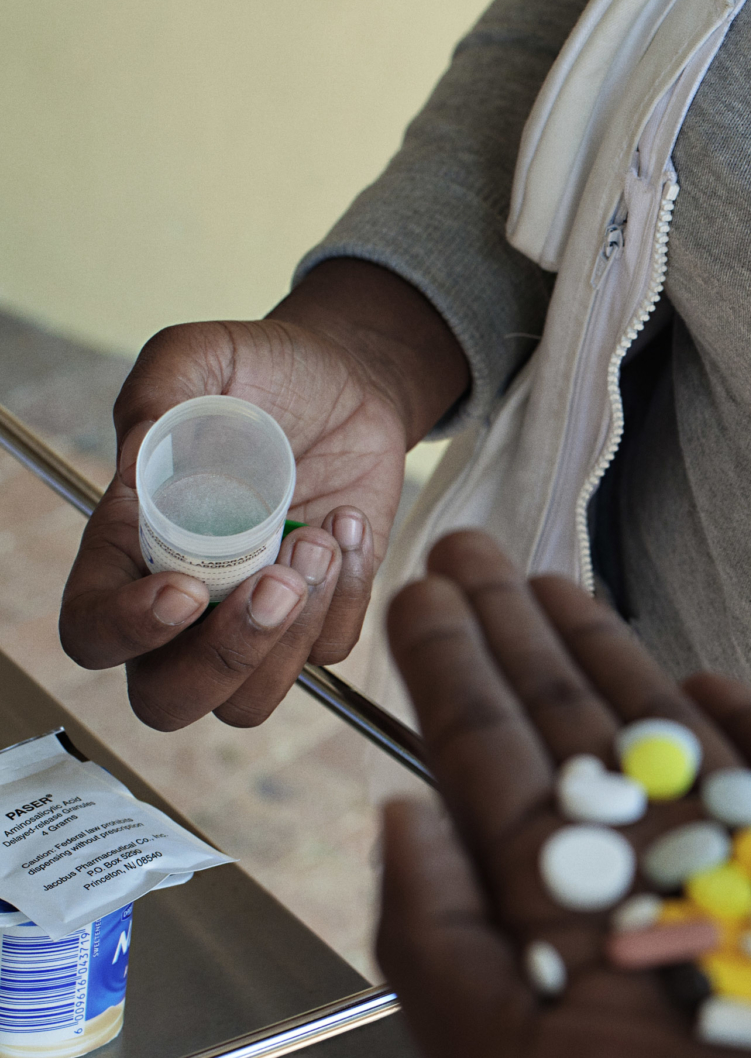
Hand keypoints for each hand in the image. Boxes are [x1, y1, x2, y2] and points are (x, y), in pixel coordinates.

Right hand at [59, 260, 465, 728]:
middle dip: (226, 657)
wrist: (349, 381)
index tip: (183, 589)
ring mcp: (254, 618)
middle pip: (170, 698)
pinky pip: (331, 651)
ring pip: (252, 699)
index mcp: (128, 551)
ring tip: (322, 536)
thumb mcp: (201, 358)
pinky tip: (350, 524)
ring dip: (295, 633)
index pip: (93, 632)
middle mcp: (185, 604)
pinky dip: (350, 595)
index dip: (129, 631)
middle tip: (279, 581)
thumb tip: (138, 463)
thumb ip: (158, 399)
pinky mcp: (321, 616)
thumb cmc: (261, 373)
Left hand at [377, 532, 750, 1057]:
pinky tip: (701, 675)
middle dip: (512, 644)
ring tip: (551, 576)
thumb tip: (396, 817)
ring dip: (610, 656)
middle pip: (566, 743)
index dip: (453, 690)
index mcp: (565, 950)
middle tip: (465, 552)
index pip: (491, 790)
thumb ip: (444, 950)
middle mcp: (649, 903)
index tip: (422, 607)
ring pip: (670, 738)